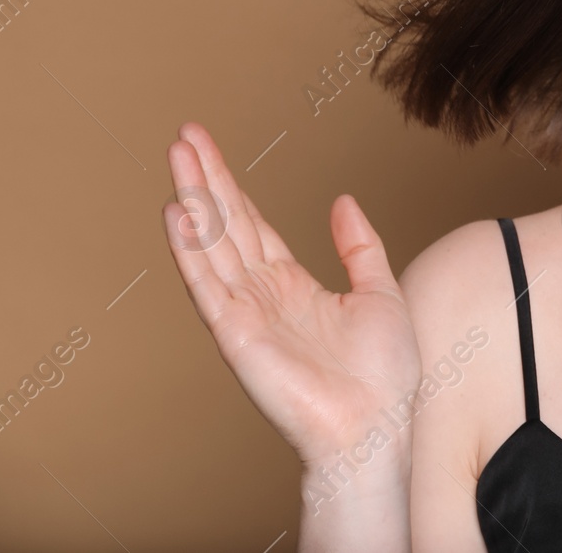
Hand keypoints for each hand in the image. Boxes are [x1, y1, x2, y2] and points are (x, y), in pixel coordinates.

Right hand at [161, 121, 421, 469]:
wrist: (377, 427)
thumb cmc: (383, 376)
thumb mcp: (380, 292)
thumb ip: (358, 246)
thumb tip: (342, 200)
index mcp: (291, 285)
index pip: (252, 224)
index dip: (232, 185)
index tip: (209, 147)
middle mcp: (261, 295)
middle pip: (226, 225)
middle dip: (207, 178)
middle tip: (185, 134)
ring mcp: (245, 314)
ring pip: (213, 245)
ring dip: (195, 199)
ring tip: (178, 155)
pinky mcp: (237, 335)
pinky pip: (209, 285)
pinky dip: (191, 250)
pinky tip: (178, 213)